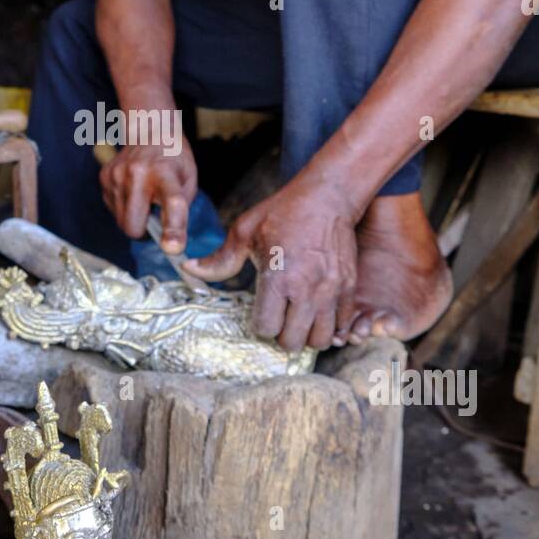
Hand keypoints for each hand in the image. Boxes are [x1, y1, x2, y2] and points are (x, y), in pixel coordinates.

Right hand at [100, 140, 197, 252]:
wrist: (150, 128)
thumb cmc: (173, 158)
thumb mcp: (189, 180)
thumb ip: (180, 209)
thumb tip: (168, 240)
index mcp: (165, 172)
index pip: (171, 203)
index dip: (173, 229)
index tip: (173, 248)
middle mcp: (137, 173)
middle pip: (133, 226)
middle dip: (143, 232)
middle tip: (154, 219)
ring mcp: (116, 175)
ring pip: (121, 222)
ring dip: (134, 219)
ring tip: (145, 199)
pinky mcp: (104, 177)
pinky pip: (112, 210)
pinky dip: (124, 208)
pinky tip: (133, 191)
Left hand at [183, 177, 358, 350]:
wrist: (327, 197)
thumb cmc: (283, 212)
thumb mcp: (245, 232)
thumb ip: (219, 259)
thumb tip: (189, 270)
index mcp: (278, 277)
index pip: (266, 328)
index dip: (259, 325)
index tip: (259, 313)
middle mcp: (307, 289)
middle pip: (291, 342)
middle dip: (280, 335)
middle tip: (278, 320)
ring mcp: (331, 291)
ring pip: (320, 340)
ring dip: (306, 335)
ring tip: (298, 320)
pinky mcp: (349, 288)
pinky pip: (341, 326)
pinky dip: (329, 327)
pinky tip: (317, 313)